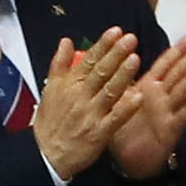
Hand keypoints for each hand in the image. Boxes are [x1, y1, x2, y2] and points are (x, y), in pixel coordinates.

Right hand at [28, 30, 143, 179]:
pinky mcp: (99, 133)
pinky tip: (138, 96)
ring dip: (122, 75)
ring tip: (135, 58)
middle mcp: (79, 97)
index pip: (88, 60)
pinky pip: (115, 118)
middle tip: (130, 39)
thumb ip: (59, 64)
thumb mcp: (49, 89)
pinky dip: (125, 107)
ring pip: (109, 91)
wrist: (46, 154)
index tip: (116, 31)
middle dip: (116, 54)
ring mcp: (90, 115)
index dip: (103, 45)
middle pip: (100, 72)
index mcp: (69, 85)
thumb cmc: (51, 121)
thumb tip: (65, 40)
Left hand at [105, 31, 185, 182]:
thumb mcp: (116, 101)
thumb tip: (115, 56)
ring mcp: (168, 112)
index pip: (165, 64)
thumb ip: (119, 80)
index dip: (178, 49)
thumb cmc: (123, 129)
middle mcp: (161, 97)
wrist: (128, 161)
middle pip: (179, 73)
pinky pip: (181, 117)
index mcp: (148, 87)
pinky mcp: (170, 131)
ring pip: (184, 90)